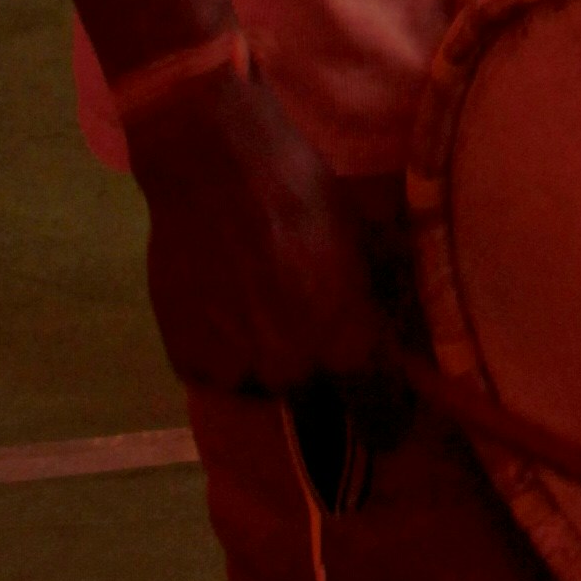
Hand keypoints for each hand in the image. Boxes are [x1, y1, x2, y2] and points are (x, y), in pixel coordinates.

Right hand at [130, 59, 405, 420]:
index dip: (384, 413)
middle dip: (315, 371)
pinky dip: (221, 351)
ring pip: (262, 384)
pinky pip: (216, 373)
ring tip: (256, 311)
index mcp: (345, 338)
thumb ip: (374, 290)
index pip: (378, 407)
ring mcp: (237, 369)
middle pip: (314, 394)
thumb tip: (392, 319)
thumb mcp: (358, 233)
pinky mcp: (189, 361)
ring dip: (265, 360)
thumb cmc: (298, 188)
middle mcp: (294, 368)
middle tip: (303, 328)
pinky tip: (221, 306)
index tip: (383, 415)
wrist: (214, 165)